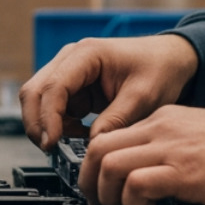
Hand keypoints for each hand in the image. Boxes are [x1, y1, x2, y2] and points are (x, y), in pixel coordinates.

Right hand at [18, 34, 199, 151]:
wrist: (170, 60)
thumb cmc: (159, 69)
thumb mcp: (143, 97)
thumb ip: (116, 121)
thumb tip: (93, 146)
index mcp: (87, 54)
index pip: (54, 86)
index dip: (48, 117)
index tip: (52, 143)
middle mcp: (71, 60)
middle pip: (35, 91)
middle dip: (38, 123)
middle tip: (50, 150)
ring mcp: (70, 73)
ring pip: (40, 102)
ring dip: (48, 126)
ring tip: (71, 144)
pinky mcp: (74, 89)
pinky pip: (55, 110)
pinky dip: (60, 127)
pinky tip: (81, 135)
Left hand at [79, 105, 204, 204]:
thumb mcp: (197, 137)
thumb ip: (169, 149)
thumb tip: (145, 177)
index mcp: (164, 120)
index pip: (109, 136)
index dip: (94, 166)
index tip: (98, 188)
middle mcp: (161, 128)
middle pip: (98, 148)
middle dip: (89, 182)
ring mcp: (171, 147)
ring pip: (109, 164)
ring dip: (108, 195)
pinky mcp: (184, 170)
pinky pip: (136, 184)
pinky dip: (132, 203)